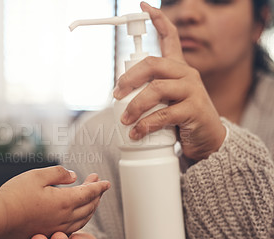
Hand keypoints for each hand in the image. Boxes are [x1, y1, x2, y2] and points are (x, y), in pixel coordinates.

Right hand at [0, 166, 109, 238]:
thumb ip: (59, 173)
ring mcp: (56, 228)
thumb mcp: (37, 175)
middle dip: (96, 195)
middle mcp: (64, 217)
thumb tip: (74, 176)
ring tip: (92, 199)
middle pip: (89, 207)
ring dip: (90, 208)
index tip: (106, 182)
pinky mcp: (47, 233)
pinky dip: (80, 219)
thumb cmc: (14, 195)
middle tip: (99, 185)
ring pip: (82, 219)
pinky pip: (72, 227)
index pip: (89, 193)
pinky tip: (76, 215)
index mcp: (64, 201)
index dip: (98, 186)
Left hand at [113, 2, 225, 160]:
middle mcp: (186, 74)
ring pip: (156, 89)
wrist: (207, 139)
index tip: (144, 7)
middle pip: (153, 64)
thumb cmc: (181, 117)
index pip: (170, 38)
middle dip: (129, 78)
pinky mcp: (194, 109)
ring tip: (125, 120)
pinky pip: (164, 114)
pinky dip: (146, 124)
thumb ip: (148, 92)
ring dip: (135, 105)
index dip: (158, 20)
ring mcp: (192, 90)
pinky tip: (137, 132)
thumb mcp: (164, 100)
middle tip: (116, 94)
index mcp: (178, 68)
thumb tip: (119, 96)